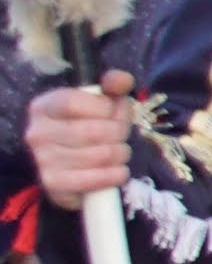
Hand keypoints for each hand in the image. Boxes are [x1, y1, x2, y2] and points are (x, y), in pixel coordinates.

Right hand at [25, 74, 131, 204]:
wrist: (76, 168)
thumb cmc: (91, 127)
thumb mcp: (103, 101)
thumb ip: (113, 85)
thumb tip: (122, 80)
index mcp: (44, 106)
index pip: (74, 102)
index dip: (104, 108)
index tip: (112, 111)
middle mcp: (37, 132)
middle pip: (93, 131)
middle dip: (119, 133)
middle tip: (121, 135)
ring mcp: (42, 160)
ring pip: (100, 155)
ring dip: (121, 154)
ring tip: (119, 152)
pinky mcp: (54, 183)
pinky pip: (95, 179)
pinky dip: (115, 175)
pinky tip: (117, 171)